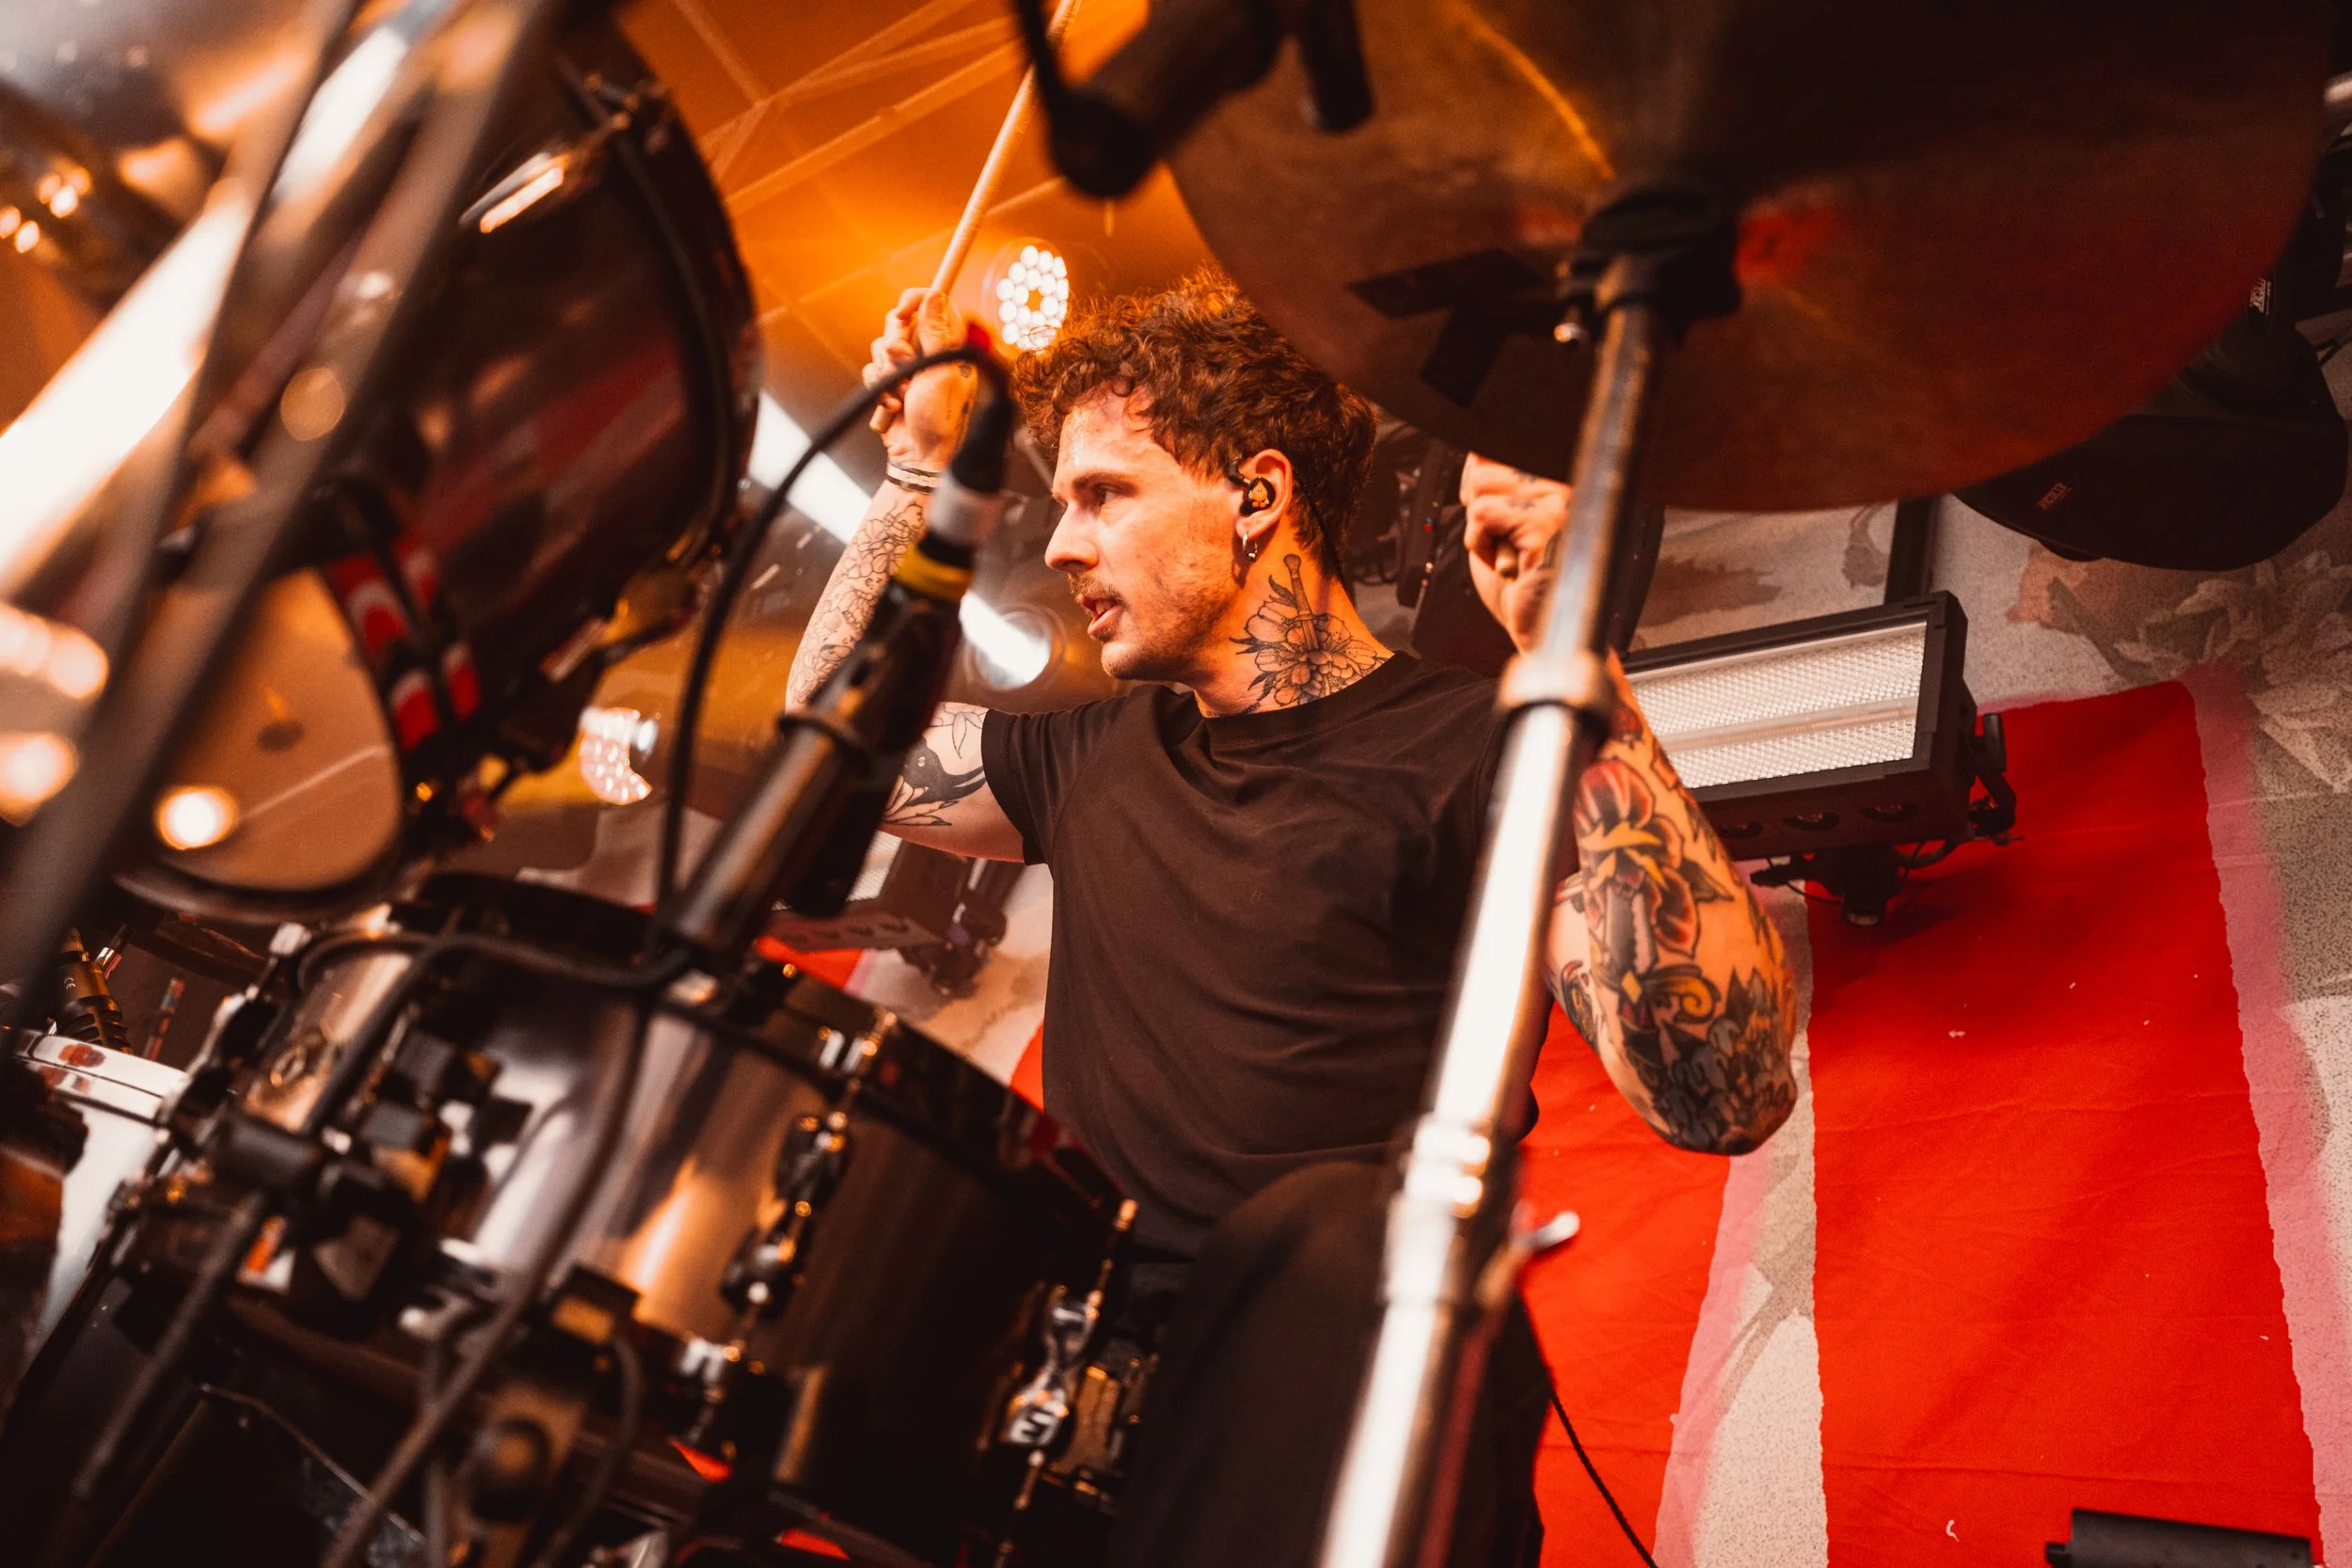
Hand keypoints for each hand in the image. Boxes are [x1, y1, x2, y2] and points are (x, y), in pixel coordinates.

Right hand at [865, 287, 976, 470]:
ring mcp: (907, 366)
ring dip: (887, 373)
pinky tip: (894, 407)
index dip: (913, 301)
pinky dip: (879, 389)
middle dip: (895, 345)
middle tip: (905, 363)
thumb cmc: (941, 421)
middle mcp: (927, 350)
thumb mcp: (941, 374)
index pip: (931, 302)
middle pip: (898, 322)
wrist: (920, 458)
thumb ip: (937, 334)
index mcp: (948, 344)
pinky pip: (872, 370)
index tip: (902, 312)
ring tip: (902, 395)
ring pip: (881, 347)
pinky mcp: (890, 381)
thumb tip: (935, 297)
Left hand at [1460, 453, 1569, 651]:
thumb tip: (1475, 453)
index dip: (1480, 482)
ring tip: (1509, 553)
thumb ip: (1496, 485)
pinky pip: (1482, 514)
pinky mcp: (1545, 524)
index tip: (1492, 516)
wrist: (1547, 630)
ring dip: (1480, 530)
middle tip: (1504, 542)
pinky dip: (1481, 544)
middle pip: (1483, 466)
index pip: (1500, 447)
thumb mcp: (1506, 522)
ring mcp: (1560, 499)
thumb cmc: (1527, 582)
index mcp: (1560, 475)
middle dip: (1478, 510)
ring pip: (1479, 486)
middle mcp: (1567, 480)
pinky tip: (1508, 563)